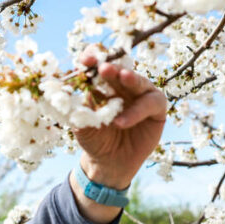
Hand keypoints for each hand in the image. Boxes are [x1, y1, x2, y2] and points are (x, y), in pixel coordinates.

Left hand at [73, 51, 166, 189]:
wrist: (107, 163)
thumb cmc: (94, 139)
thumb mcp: (81, 123)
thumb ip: (78, 107)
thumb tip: (67, 89)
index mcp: (105, 84)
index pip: (101, 64)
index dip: (95, 58)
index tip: (84, 60)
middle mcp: (125, 86)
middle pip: (121, 69)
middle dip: (113, 66)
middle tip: (104, 67)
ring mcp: (142, 96)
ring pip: (139, 82)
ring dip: (131, 78)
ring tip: (122, 77)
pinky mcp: (156, 110)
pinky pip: (151, 103)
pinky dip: (136, 111)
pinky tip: (121, 122)